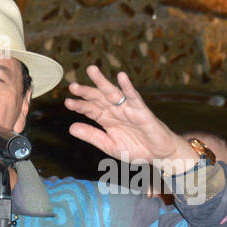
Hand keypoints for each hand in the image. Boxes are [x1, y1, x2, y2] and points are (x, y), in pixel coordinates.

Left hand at [64, 65, 195, 167]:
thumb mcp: (109, 145)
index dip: (79, 105)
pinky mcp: (142, 111)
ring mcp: (128, 109)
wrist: (158, 155)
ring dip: (102, 82)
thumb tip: (71, 128)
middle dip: (86, 91)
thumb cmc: (136, 149)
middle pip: (98, 98)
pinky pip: (134, 97)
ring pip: (113, 93)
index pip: (90, 109)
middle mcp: (116, 111)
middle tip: (73, 85)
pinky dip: (127, 87)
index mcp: (107, 119)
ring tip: (91, 70)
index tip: (67, 102)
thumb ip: (92, 136)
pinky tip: (121, 76)